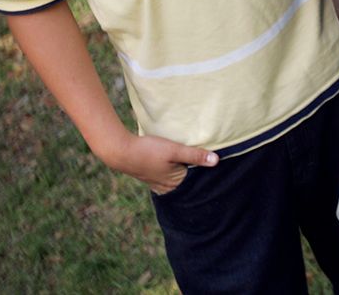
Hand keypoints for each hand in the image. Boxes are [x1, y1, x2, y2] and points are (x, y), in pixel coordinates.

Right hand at [103, 132, 219, 194]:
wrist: (121, 151)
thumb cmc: (148, 150)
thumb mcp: (175, 150)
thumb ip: (195, 155)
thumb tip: (217, 161)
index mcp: (175, 185)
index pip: (197, 182)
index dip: (207, 174)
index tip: (218, 167)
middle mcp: (167, 188)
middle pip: (188, 182)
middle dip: (197, 175)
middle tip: (210, 164)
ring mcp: (158, 184)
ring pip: (178, 179)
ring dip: (186, 171)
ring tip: (195, 162)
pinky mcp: (152, 177)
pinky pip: (169, 176)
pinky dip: (176, 171)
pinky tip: (178, 164)